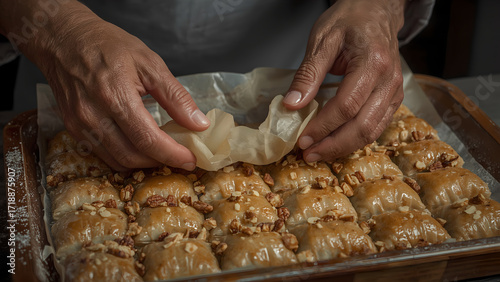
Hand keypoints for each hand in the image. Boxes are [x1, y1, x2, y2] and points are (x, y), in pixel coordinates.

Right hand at [25, 2, 209, 170]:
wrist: (64, 39)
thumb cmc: (108, 46)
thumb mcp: (150, 63)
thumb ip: (176, 97)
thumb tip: (199, 123)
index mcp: (115, 95)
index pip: (148, 139)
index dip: (172, 155)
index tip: (191, 159)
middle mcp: (93, 115)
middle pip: (132, 156)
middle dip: (161, 162)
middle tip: (180, 157)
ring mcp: (80, 124)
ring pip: (117, 161)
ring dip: (144, 163)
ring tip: (163, 153)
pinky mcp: (73, 129)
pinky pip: (103, 155)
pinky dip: (125, 158)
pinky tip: (140, 147)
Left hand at [283, 0, 404, 161]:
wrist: (376, 10)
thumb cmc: (350, 20)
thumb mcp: (322, 39)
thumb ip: (308, 73)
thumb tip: (292, 104)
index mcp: (372, 62)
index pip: (347, 105)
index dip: (323, 126)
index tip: (302, 138)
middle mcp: (389, 80)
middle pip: (362, 126)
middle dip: (333, 145)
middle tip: (308, 153)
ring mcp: (395, 91)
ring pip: (372, 131)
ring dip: (344, 147)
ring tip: (318, 153)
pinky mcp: (393, 98)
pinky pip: (376, 126)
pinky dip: (355, 139)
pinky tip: (335, 143)